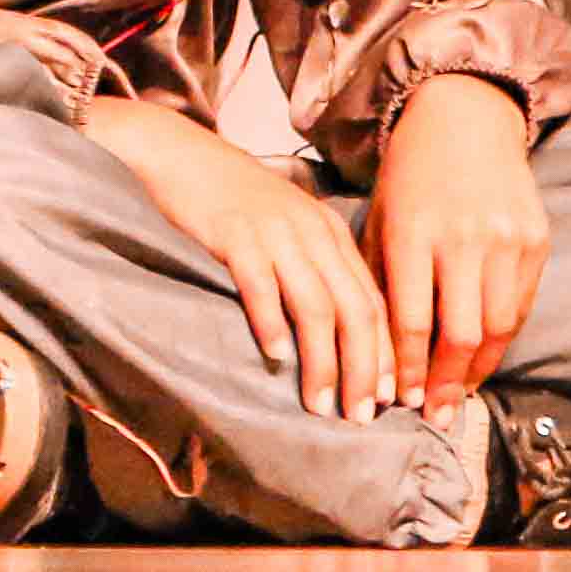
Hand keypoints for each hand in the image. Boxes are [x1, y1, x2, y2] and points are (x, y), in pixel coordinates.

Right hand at [86, 98, 400, 419]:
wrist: (183, 155)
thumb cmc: (236, 201)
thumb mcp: (290, 227)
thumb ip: (316, 268)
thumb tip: (338, 334)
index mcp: (332, 234)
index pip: (373, 301)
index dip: (385, 354)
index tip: (388, 399)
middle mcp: (313, 233)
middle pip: (354, 310)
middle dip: (363, 369)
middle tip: (361, 416)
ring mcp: (276, 234)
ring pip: (315, 307)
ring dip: (322, 362)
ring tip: (321, 404)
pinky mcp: (236, 235)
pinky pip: (262, 286)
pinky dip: (272, 324)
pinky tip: (274, 357)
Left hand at [363, 75, 548, 408]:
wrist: (465, 117)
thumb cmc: (409, 174)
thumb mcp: (380, 219)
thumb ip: (380, 281)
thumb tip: (378, 355)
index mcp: (414, 233)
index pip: (413, 321)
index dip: (407, 370)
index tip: (399, 402)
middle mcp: (464, 238)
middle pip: (461, 334)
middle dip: (445, 384)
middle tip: (433, 415)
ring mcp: (506, 240)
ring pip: (498, 328)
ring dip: (477, 370)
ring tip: (457, 394)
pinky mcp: (536, 240)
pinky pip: (519, 306)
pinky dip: (501, 339)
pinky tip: (482, 356)